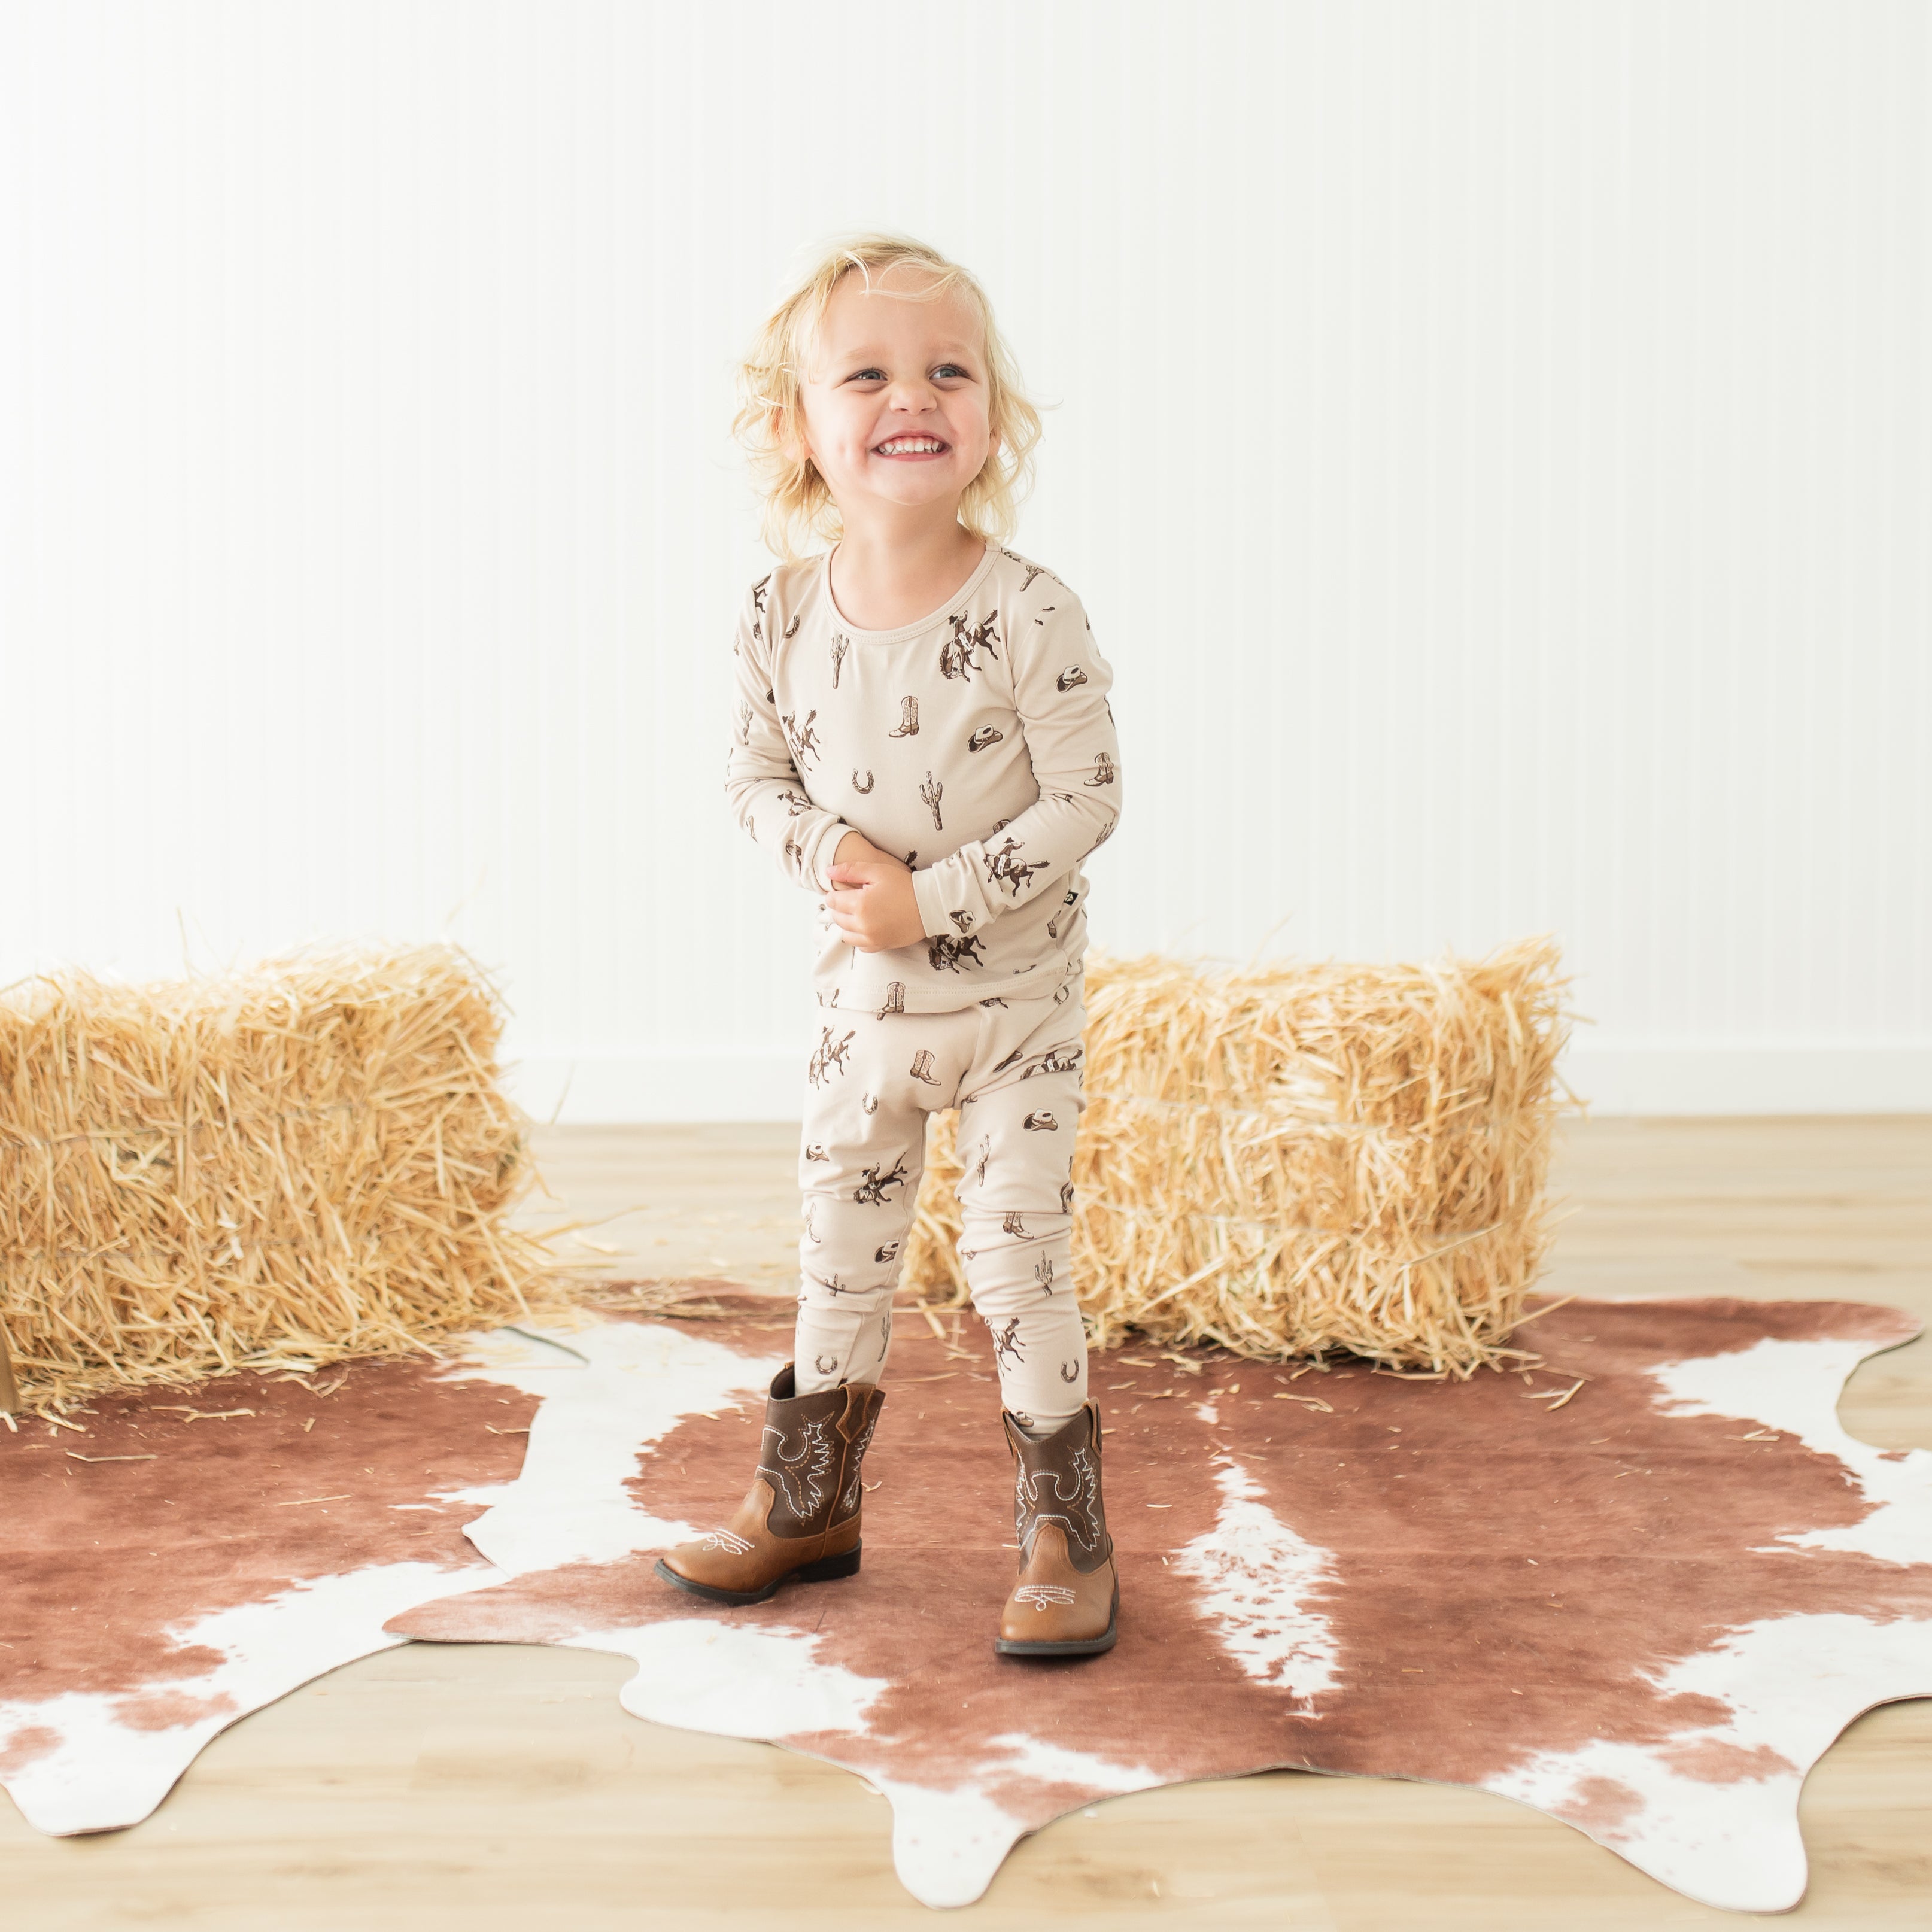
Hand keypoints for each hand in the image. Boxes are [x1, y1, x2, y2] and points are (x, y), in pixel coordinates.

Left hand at [824, 837, 926, 952]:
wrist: (930, 905)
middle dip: (839, 908)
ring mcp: (871, 938)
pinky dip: (859, 937)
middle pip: (837, 918)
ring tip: (857, 914)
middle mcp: (863, 924)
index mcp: (860, 904)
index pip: (833, 901)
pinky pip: (860, 946)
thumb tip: (828, 872)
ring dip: (846, 924)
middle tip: (848, 900)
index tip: (839, 891)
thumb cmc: (905, 885)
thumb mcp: (878, 871)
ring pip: (845, 935)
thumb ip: (850, 870)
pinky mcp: (881, 945)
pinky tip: (866, 926)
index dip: (833, 894)